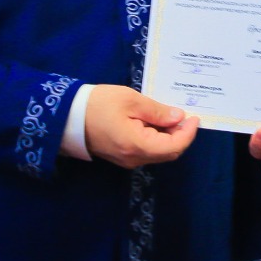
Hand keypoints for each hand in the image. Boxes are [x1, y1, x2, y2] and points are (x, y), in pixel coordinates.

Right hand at [84, 85, 198, 168]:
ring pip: (158, 153)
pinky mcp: (121, 156)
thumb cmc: (98, 104)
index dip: (188, 133)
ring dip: (169, 137)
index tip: (194, 117)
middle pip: (168, 153)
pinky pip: (146, 151)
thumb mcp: (131, 100)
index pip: (174, 146)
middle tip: (185, 116)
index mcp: (138, 146)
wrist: (67, 116)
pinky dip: (157, 139)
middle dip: (181, 135)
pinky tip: (156, 123)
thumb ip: (158, 111)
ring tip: (171, 116)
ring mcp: (127, 160)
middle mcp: (134, 159)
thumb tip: (178, 118)